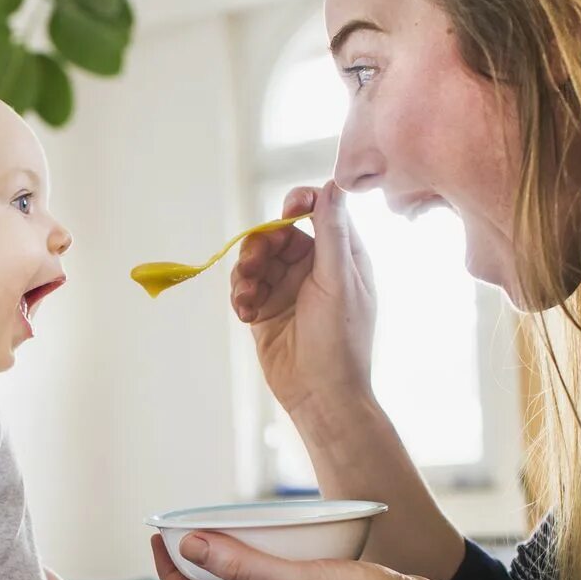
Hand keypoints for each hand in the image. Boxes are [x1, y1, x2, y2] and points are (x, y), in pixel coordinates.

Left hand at [149, 532, 440, 579]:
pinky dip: (264, 556)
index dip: (170, 575)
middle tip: (181, 530)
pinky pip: (278, 577)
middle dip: (192, 565)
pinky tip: (278, 536)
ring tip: (221, 528)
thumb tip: (189, 546)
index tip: (158, 540)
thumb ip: (243, 567)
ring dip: (228, 560)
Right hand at [231, 182, 376, 417]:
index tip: (287, 212)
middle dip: (261, 246)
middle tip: (253, 266)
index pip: (318, 213)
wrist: (320, 394)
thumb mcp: (338, 280)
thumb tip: (332, 185)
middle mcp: (313, 269)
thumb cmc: (340, 339)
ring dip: (245, 273)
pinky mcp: (264, 310)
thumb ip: (332, 232)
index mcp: (340, 256)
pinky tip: (245, 313)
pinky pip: (244, 288)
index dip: (299, 205)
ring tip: (247, 296)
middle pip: (277, 235)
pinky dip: (240, 295)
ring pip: (255, 260)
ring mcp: (286, 290)